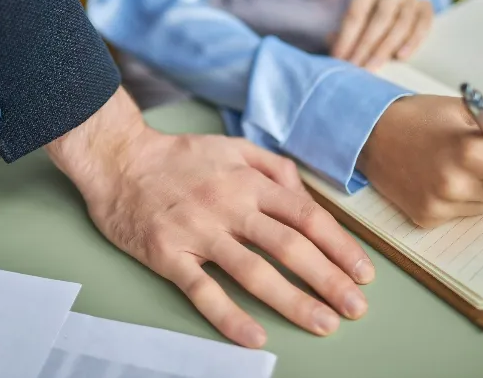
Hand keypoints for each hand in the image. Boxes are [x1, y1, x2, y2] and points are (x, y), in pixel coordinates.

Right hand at [46, 87, 373, 347]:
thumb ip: (273, 168)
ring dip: (292, 300)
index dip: (339, 246)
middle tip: (355, 307)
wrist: (119, 160)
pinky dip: (228, 315)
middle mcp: (229, 205)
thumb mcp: (233, 147)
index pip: (306, 216)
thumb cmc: (180, 157)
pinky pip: (202, 290)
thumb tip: (305, 196)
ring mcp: (199, 232)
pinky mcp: (168, 255)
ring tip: (322, 324)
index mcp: (248, 181)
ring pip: (253, 271)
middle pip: (289, 246)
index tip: (362, 272)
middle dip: (329, 279)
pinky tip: (254, 336)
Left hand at [331, 0, 432, 69]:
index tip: (339, 58)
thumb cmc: (368, 15)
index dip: (346, 37)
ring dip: (386, 49)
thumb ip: (342, 33)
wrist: (398, 3)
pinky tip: (400, 57)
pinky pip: (422, 26)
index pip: (356, 12)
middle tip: (356, 67)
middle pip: (380, 18)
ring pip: (401, 23)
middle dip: (366, 45)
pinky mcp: (426, 8)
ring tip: (373, 67)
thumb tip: (336, 50)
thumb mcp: (352, 18)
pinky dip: (412, 42)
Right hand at [358, 95, 482, 227]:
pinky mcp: (426, 218)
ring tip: (456, 164)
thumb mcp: (470, 107)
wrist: (368, 134)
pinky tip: (438, 177)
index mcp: (471, 153)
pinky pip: (463, 212)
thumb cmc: (419, 117)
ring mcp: (439, 206)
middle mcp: (455, 186)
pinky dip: (460, 197)